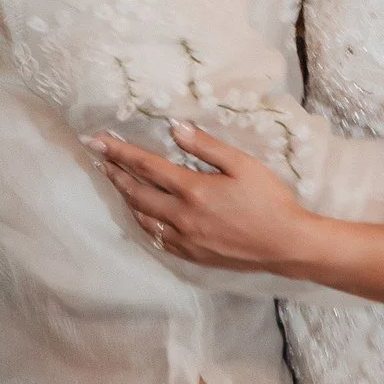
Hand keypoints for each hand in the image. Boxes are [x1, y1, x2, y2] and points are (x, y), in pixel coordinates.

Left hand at [84, 122, 313, 272]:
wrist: (285, 245)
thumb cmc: (268, 199)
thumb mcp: (242, 164)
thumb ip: (206, 146)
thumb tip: (174, 128)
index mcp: (192, 190)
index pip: (146, 166)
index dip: (119, 152)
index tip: (97, 140)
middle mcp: (181, 217)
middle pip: (136, 193)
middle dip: (114, 173)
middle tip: (97, 158)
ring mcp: (184, 239)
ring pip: (143, 217)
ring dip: (125, 197)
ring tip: (115, 181)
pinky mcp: (191, 255)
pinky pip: (157, 238)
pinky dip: (143, 222)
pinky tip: (142, 214)